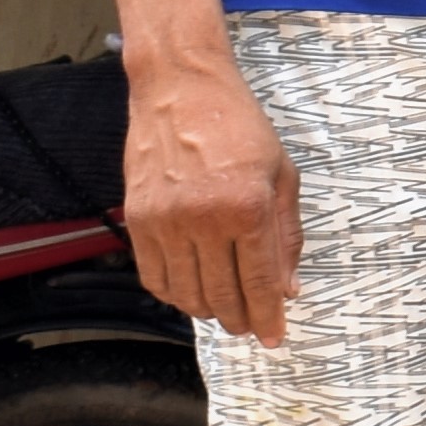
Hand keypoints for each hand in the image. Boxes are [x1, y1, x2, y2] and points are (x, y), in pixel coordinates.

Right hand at [125, 58, 299, 343]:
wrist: (181, 88)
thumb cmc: (238, 125)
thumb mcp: (282, 175)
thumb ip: (286, 236)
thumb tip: (288, 289)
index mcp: (247, 206)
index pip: (257, 282)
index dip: (267, 317)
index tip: (274, 337)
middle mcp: (204, 218)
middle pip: (222, 295)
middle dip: (240, 320)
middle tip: (250, 327)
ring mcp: (165, 220)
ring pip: (186, 293)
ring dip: (208, 311)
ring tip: (223, 310)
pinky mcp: (138, 218)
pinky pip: (153, 277)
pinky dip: (174, 295)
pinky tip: (190, 292)